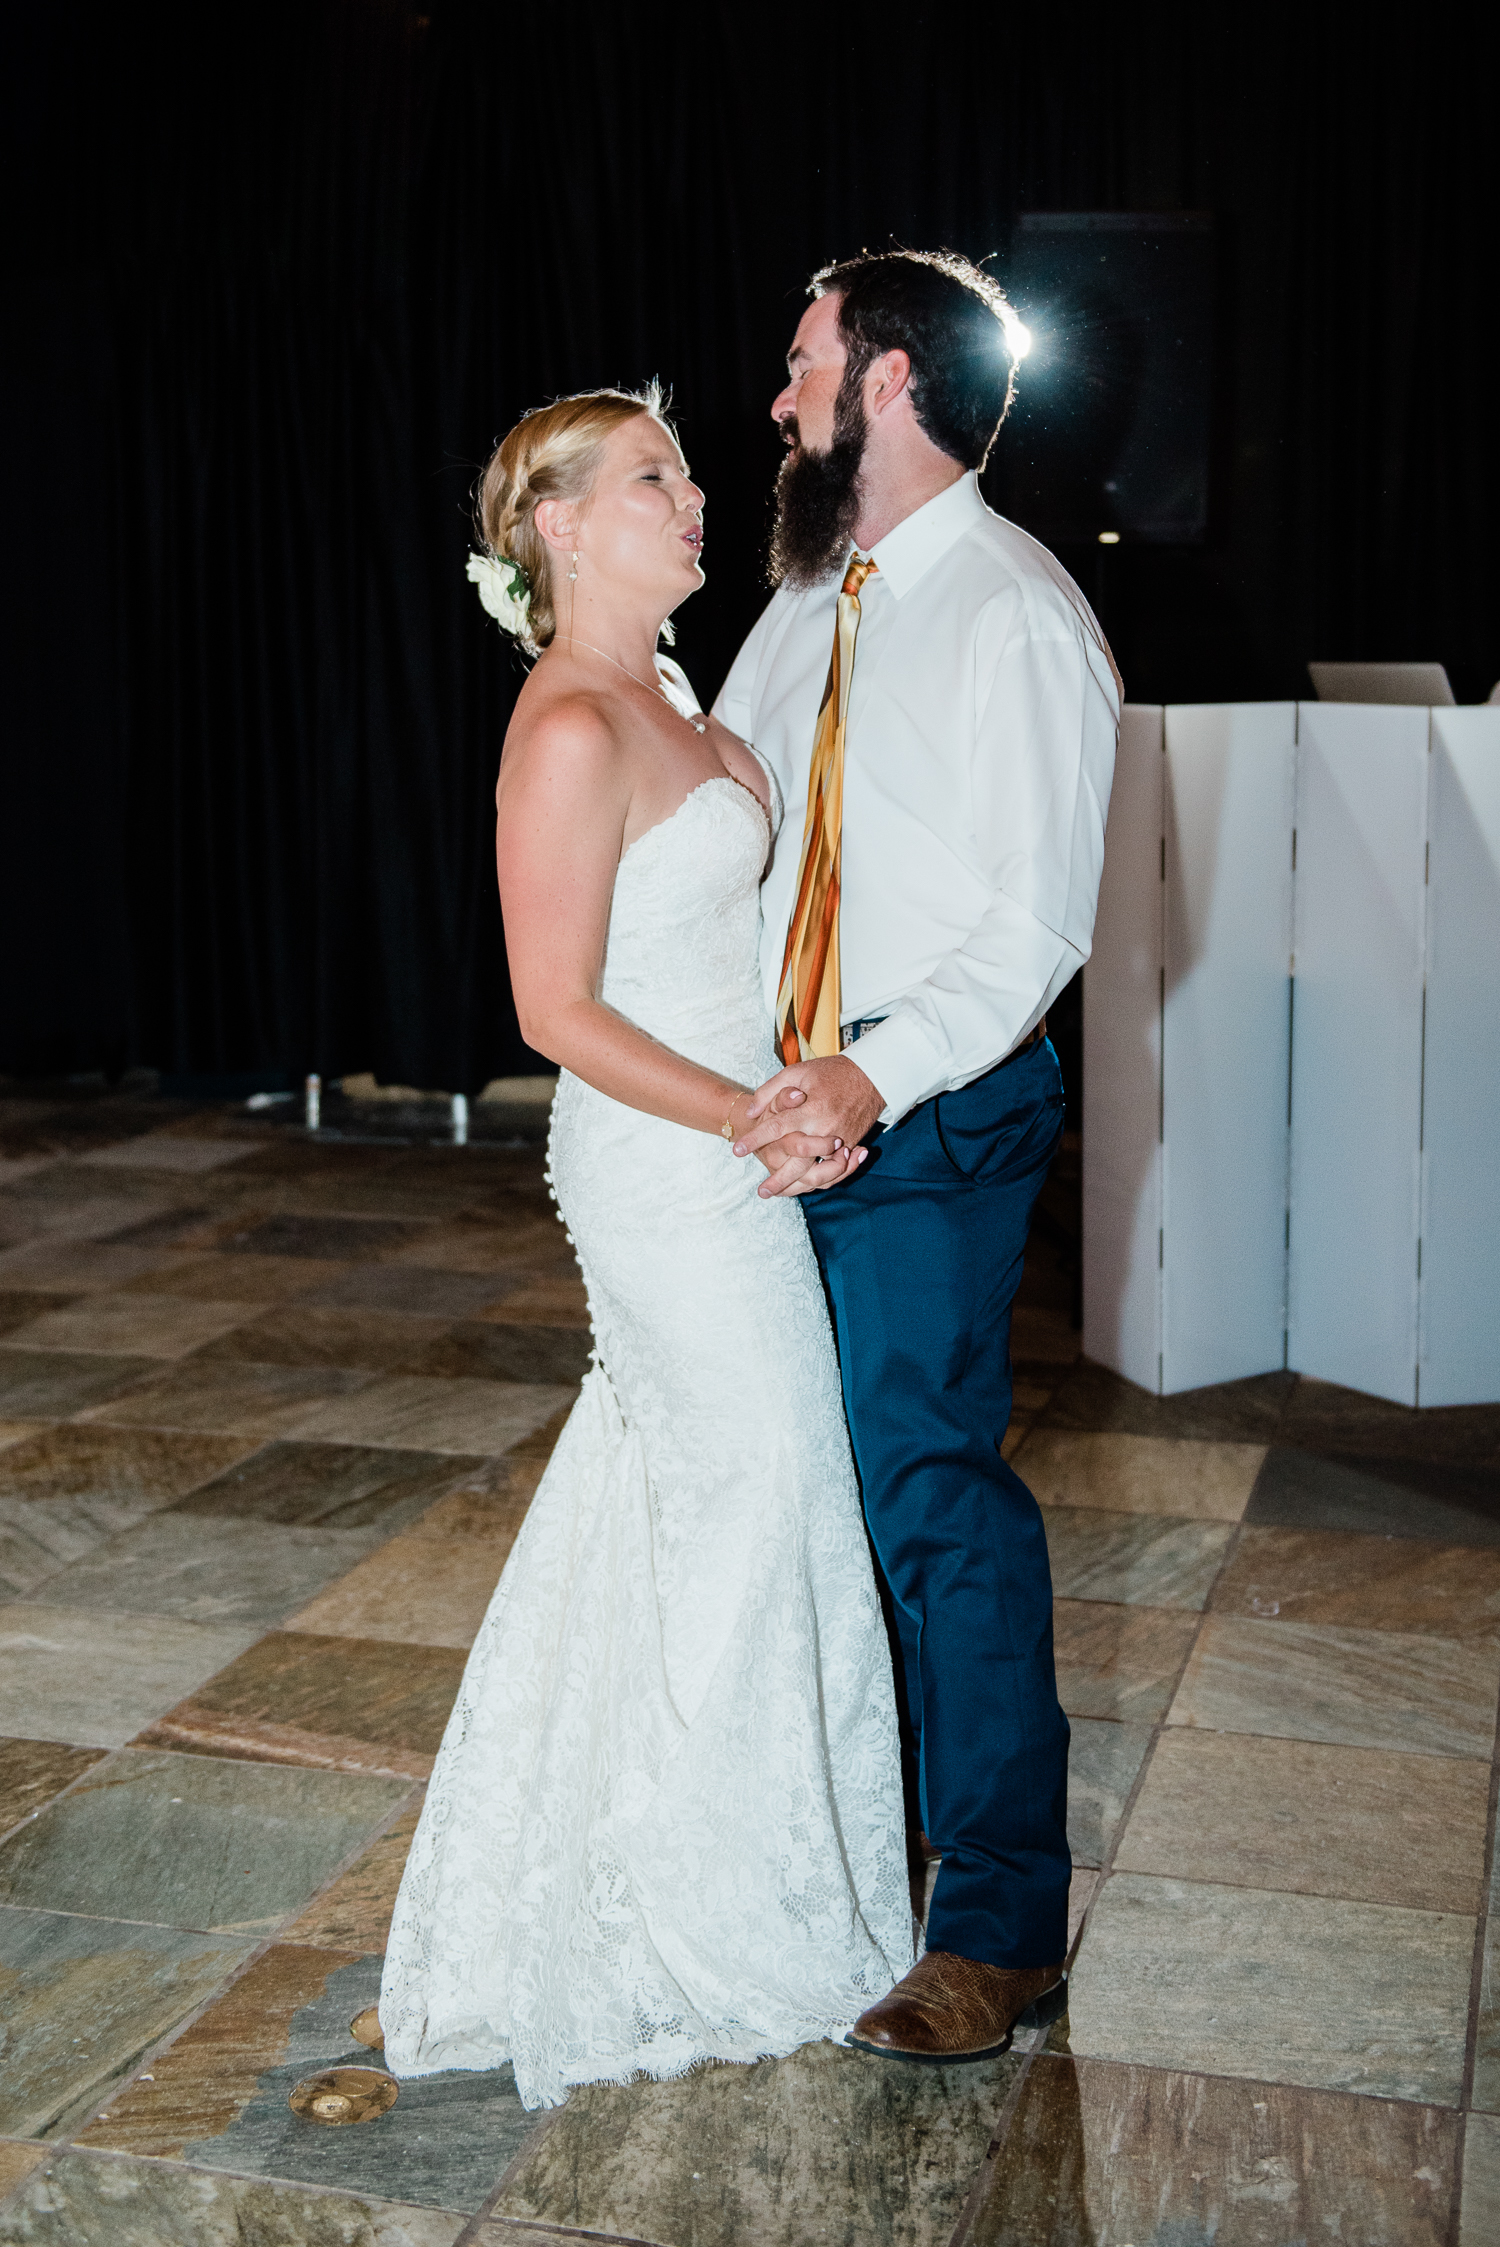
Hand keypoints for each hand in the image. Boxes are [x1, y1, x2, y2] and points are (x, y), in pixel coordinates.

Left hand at [735, 1054, 883, 1198]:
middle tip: (761, 1191)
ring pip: (818, 1173)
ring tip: (779, 1194)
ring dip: (797, 1186)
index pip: (777, 1128)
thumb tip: (750, 1112)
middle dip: (778, 1179)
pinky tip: (801, 1186)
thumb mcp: (797, 1072)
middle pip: (798, 1162)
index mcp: (811, 1109)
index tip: (737, 1151)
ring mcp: (840, 1140)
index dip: (755, 1139)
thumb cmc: (830, 1073)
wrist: (870, 1077)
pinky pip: (834, 1171)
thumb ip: (770, 1090)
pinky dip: (818, 1181)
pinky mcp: (850, 1146)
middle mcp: (825, 1129)